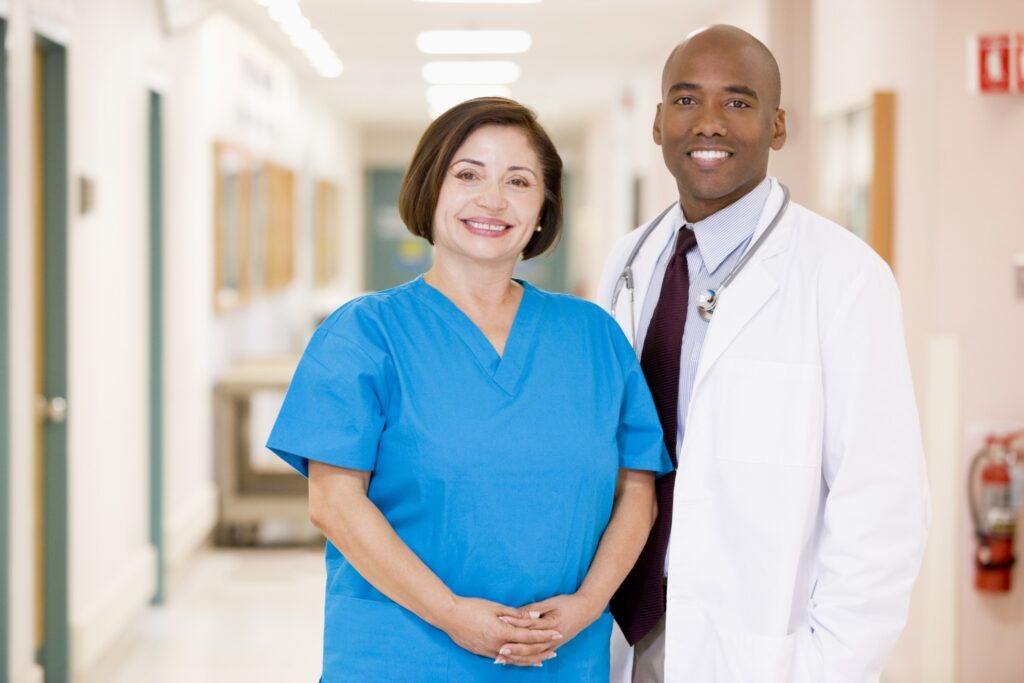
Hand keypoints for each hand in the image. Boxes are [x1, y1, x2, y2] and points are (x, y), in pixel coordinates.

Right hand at [438, 596, 562, 661]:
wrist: (448, 616)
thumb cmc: (472, 607)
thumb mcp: (496, 607)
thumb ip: (516, 615)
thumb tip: (535, 617)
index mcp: (501, 631)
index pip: (529, 636)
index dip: (544, 635)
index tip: (557, 634)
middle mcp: (497, 645)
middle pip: (524, 651)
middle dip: (541, 650)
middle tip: (555, 651)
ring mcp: (489, 651)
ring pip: (514, 659)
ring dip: (529, 660)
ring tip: (542, 661)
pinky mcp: (483, 653)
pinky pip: (503, 660)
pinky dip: (515, 661)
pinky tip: (520, 661)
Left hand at [495, 593, 602, 666]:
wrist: (586, 611)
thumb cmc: (567, 603)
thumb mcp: (551, 602)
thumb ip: (534, 608)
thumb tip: (517, 613)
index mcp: (551, 623)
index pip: (530, 625)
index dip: (515, 624)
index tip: (501, 622)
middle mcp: (552, 637)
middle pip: (530, 645)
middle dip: (514, 649)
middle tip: (499, 650)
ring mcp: (553, 644)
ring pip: (533, 654)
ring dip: (517, 657)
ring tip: (502, 658)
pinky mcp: (553, 647)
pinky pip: (538, 656)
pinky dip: (527, 660)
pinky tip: (516, 662)